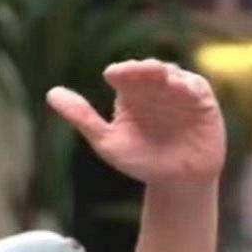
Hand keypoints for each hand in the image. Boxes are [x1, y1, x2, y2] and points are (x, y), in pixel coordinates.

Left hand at [46, 58, 225, 186]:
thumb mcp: (107, 141)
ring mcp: (178, 92)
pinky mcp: (201, 101)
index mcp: (130, 93)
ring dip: (164, 73)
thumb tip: (51, 92)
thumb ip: (82, 117)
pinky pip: (195, 87)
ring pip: (171, 74)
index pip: (124, 74)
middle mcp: (154, 87)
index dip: (120, 72)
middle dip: (142, 68)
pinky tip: (178, 86)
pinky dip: (187, 85)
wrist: (175, 182)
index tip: (112, 75)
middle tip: (133, 70)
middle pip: (147, 70)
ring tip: (156, 74)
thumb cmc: (141, 161)